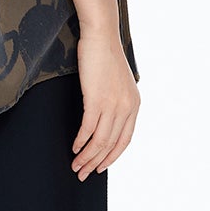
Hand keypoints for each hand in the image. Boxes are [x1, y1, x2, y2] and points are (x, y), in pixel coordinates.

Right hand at [71, 29, 138, 177]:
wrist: (101, 36)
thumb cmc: (106, 56)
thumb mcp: (119, 82)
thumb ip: (118, 100)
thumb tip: (107, 116)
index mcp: (134, 105)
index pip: (125, 140)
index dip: (112, 156)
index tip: (101, 167)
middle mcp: (126, 108)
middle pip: (112, 144)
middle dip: (97, 162)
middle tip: (84, 174)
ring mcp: (113, 105)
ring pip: (100, 140)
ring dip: (87, 156)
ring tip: (76, 166)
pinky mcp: (96, 100)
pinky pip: (88, 128)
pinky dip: (81, 141)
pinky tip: (74, 147)